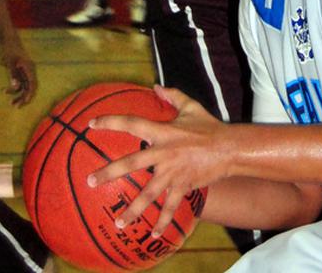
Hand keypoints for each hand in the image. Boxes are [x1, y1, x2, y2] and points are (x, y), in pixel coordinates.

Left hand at [0, 38, 37, 106]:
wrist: (9, 40)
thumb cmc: (10, 50)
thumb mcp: (10, 62)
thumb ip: (13, 75)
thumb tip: (15, 87)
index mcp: (29, 68)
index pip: (32, 85)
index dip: (29, 94)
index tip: (23, 103)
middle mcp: (30, 71)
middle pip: (30, 87)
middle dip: (24, 97)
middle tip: (16, 106)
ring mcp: (26, 71)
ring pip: (25, 86)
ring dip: (19, 94)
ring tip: (11, 102)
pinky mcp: (21, 71)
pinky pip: (20, 82)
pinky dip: (15, 88)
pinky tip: (6, 91)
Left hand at [87, 86, 226, 236]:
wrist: (230, 149)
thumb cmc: (210, 127)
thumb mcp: (192, 107)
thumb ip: (173, 96)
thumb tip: (156, 86)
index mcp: (163, 132)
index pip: (132, 124)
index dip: (110, 122)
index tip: (91, 124)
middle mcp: (164, 153)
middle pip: (132, 163)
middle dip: (110, 173)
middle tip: (91, 181)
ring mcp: (173, 172)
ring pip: (149, 193)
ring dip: (133, 209)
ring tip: (119, 223)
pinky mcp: (183, 186)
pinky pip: (171, 206)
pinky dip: (163, 222)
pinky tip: (153, 235)